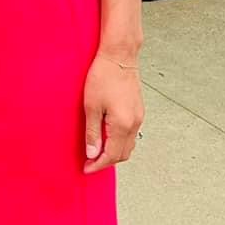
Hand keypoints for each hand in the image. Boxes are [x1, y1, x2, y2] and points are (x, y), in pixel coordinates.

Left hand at [83, 48, 143, 172]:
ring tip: (96, 151)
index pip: (111, 155)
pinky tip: (107, 136)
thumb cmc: (103, 76)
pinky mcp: (138, 110)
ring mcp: (139, 116)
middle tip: (89, 162)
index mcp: (122, 125)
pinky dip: (119, 141)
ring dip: (114, 152)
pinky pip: (130, 134)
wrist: (120, 55)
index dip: (98, 165)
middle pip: (123, 154)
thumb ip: (92, 132)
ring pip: (128, 145)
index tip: (86, 169)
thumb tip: (92, 153)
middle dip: (106, 161)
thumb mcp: (91, 106)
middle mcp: (134, 123)